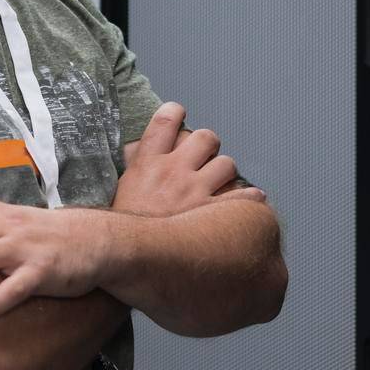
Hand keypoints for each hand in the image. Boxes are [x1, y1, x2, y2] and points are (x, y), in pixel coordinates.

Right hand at [113, 101, 266, 216]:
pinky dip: (249, 197)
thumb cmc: (121, 228)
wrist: (124, 257)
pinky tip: (250, 199)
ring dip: (225, 172)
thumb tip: (137, 151)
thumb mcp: (119, 188)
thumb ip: (133, 166)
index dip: (174, 112)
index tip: (178, 113)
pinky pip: (242, 197)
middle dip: (208, 145)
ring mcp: (194, 192)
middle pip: (204, 138)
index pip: (165, 121)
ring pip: (226, 164)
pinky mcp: (210, 216)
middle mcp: (173, 171)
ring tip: (220, 183)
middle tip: (204, 157)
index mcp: (147, 162)